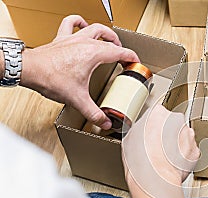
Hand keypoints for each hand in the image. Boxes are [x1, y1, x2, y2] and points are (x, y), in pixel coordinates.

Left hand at [20, 15, 139, 129]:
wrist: (30, 70)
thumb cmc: (51, 79)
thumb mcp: (77, 99)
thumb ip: (94, 113)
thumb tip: (105, 122)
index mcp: (94, 54)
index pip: (120, 52)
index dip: (131, 57)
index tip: (136, 62)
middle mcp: (85, 42)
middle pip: (109, 38)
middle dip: (119, 45)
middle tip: (122, 54)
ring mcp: (73, 38)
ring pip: (93, 27)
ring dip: (104, 32)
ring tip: (109, 38)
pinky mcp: (61, 39)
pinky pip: (71, 23)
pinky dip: (79, 22)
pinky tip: (82, 25)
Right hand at [122, 105, 199, 197]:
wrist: (154, 179)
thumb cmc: (140, 160)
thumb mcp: (129, 137)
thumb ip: (140, 129)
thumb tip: (141, 133)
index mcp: (158, 112)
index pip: (157, 115)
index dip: (153, 128)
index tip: (151, 135)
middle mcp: (176, 119)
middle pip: (172, 125)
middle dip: (167, 135)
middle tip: (157, 148)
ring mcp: (188, 134)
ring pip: (182, 138)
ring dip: (175, 146)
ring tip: (164, 158)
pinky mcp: (195, 150)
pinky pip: (189, 152)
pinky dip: (183, 157)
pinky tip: (172, 164)